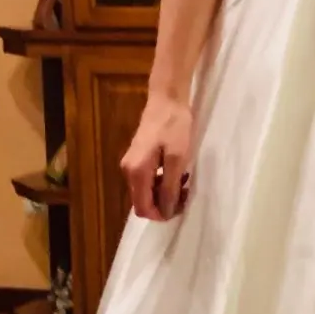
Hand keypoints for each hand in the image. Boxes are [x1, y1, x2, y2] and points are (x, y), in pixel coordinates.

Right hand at [121, 93, 195, 220]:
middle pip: (143, 201)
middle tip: (186, 194)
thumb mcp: (177, 159)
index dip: (160, 214)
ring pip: (146, 191)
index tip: (180, 208)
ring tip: (184, 182)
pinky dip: (162, 182)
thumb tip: (166, 211)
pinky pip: (148, 180)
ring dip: (165, 193)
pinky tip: (177, 173)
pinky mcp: (137, 158)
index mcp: (136, 172)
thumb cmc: (174, 127)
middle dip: (164, 204)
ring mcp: (131, 164)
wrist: (167, 99)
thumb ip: (170, 187)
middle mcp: (128, 171)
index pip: (143, 208)